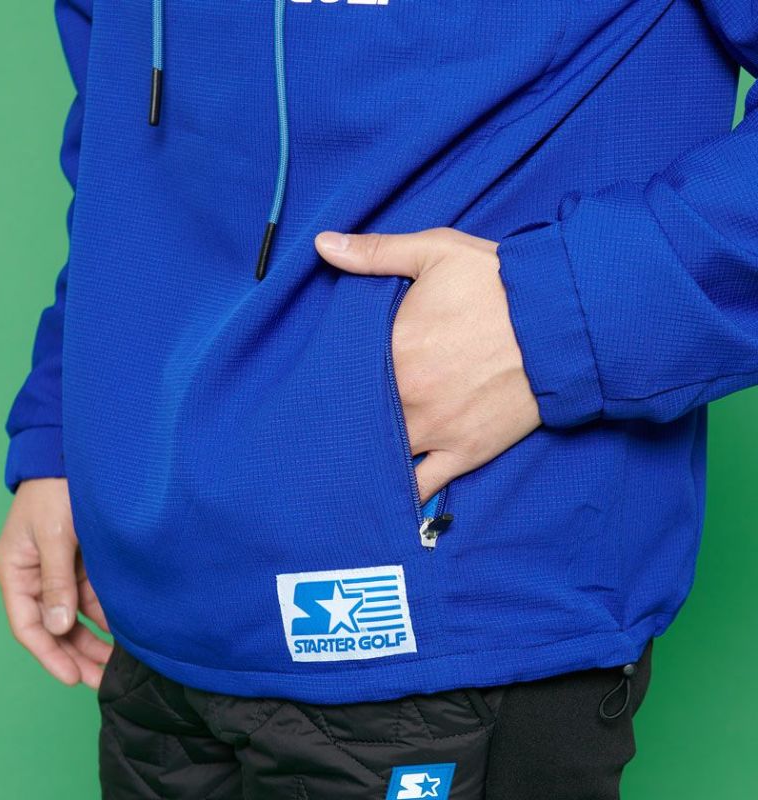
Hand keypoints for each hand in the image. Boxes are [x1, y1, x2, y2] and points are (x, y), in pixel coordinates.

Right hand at [0, 478, 111, 688]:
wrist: (72, 459)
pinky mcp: (81, 562)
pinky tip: (123, 634)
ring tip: (116, 666)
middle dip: (75, 656)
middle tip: (103, 681)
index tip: (72, 678)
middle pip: (53, 628)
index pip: (28, 625)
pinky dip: (104, 616)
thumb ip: (57, 582)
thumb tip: (60, 627)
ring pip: (74, 617)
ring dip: (92, 640)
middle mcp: (36, 577)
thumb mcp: (55, 536)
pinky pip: (91, 597)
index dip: (49, 655)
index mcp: (16, 572)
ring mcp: (59, 571)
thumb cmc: (55, 491)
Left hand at [315, 227, 540, 502]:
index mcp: (393, 349)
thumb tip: (321, 244)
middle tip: (324, 423)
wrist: (566, 320)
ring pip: (382, 455)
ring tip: (344, 459)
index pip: (339, 372)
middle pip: (356, 418)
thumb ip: (374, 252)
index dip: (327, 377)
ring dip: (364, 456)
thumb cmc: (500, 283)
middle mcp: (407, 397)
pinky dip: (401, 492)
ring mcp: (436, 430)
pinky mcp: (466, 453)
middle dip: (342, 419)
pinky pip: (423, 485)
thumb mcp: (437, 252)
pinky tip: (381, 494)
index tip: (318, 379)